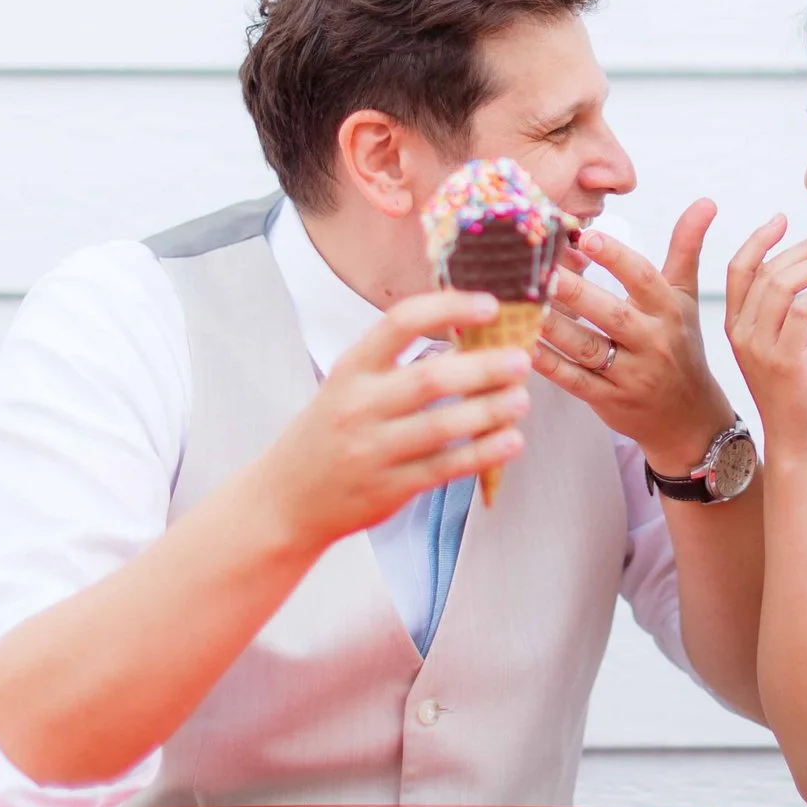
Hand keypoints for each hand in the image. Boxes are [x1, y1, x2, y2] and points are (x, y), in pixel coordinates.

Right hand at [253, 290, 531, 554]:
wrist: (285, 500)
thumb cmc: (327, 432)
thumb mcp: (346, 385)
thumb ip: (394, 361)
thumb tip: (465, 328)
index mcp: (350, 370)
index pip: (400, 323)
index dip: (448, 308)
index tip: (490, 306)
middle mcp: (358, 406)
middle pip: (431, 379)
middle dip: (484, 367)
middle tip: (521, 360)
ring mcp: (372, 450)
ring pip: (442, 426)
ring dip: (490, 411)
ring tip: (521, 399)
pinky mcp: (389, 489)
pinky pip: (445, 468)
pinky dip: (482, 453)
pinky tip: (510, 441)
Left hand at [533, 200, 739, 474]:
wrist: (688, 418)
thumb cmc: (680, 346)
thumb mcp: (686, 297)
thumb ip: (686, 248)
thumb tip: (705, 202)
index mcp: (669, 311)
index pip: (643, 279)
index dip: (616, 257)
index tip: (586, 236)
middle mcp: (653, 342)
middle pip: (610, 312)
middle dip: (574, 291)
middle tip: (540, 268)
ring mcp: (631, 375)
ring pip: (586, 347)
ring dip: (552, 325)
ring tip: (522, 300)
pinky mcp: (608, 401)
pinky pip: (572, 380)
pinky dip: (546, 362)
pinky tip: (521, 341)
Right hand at [723, 216, 806, 465]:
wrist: (797, 441)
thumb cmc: (794, 392)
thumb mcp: (779, 346)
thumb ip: (781, 314)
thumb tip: (804, 273)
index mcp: (735, 326)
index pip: (739, 269)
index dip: (758, 239)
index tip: (781, 219)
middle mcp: (741, 334)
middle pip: (765, 272)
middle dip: (801, 248)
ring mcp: (760, 348)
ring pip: (781, 286)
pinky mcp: (785, 361)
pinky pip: (803, 311)